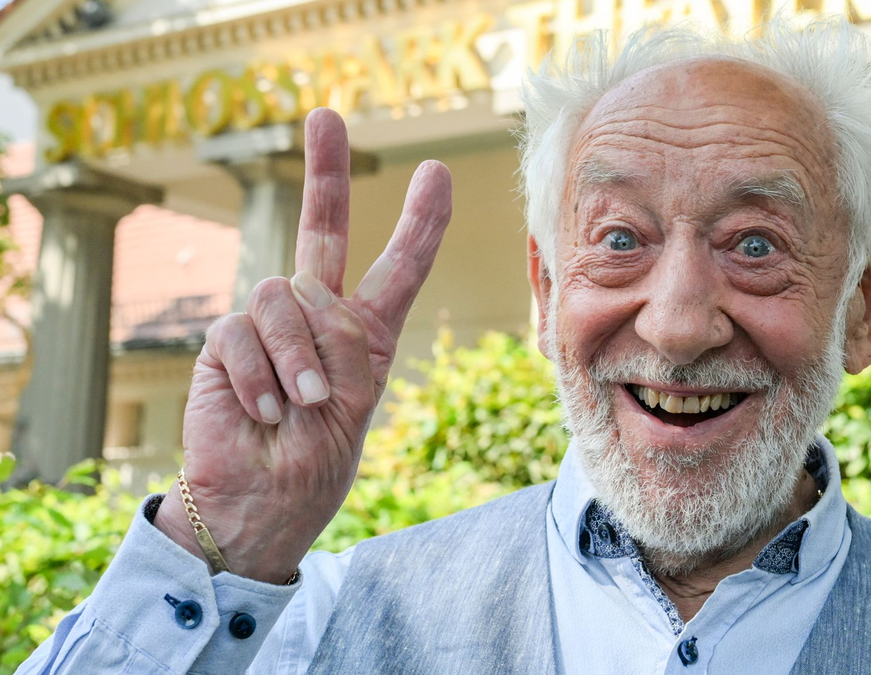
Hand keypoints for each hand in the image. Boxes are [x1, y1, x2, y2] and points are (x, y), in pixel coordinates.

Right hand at [153, 108, 452, 583]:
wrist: (262, 505)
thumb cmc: (317, 461)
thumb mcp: (356, 400)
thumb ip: (342, 340)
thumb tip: (297, 297)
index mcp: (364, 332)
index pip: (397, 267)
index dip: (418, 222)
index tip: (435, 173)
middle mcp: (316, 317)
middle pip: (321, 230)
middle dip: (325, 172)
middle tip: (327, 115)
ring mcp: (269, 326)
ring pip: (286, 297)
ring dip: (298, 359)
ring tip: (300, 407)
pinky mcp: (224, 343)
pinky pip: (243, 332)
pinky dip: (258, 377)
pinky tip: (261, 410)